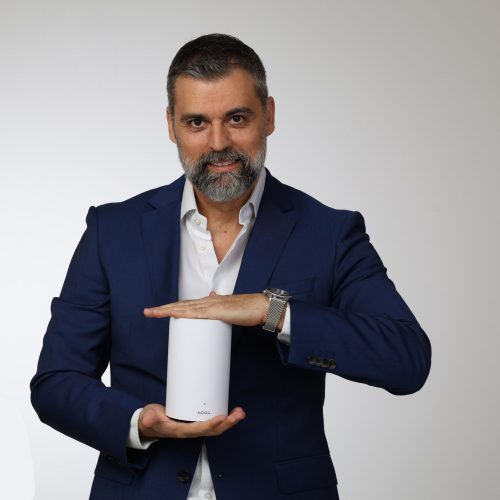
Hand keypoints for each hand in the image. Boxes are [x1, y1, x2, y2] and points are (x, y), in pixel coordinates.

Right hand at [138, 403, 245, 438]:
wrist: (149, 425)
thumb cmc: (150, 420)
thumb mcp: (147, 417)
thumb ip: (148, 418)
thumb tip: (148, 418)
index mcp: (180, 430)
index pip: (197, 430)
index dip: (210, 425)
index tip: (221, 418)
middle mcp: (190, 430)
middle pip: (212, 431)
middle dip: (226, 423)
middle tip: (238, 414)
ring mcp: (194, 427)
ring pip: (215, 428)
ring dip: (229, 421)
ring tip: (239, 412)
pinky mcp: (196, 421)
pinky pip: (212, 422)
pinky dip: (224, 418)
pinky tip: (231, 411)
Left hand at [143, 292, 268, 327]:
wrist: (260, 307)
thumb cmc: (247, 309)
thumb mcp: (229, 309)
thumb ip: (219, 305)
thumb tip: (211, 298)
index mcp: (209, 302)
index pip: (186, 305)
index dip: (172, 307)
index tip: (159, 311)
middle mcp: (207, 301)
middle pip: (180, 305)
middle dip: (163, 309)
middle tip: (147, 312)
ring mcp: (211, 305)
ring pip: (183, 308)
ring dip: (166, 310)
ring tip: (152, 313)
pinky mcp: (216, 312)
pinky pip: (195, 313)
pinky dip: (182, 312)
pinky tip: (172, 313)